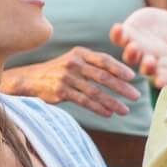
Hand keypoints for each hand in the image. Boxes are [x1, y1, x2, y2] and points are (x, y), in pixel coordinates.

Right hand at [3, 47, 140, 117]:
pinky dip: (98, 108)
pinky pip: (84, 101)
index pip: (104, 60)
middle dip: (122, 88)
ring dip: (112, 102)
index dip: (120, 68)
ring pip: (95, 92)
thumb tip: (119, 74)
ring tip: (125, 110)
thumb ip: (92, 64)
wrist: (31, 79)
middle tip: (136, 96)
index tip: (133, 77)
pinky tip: (108, 114)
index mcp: (80, 53)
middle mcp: (74, 63)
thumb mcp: (74, 60)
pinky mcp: (61, 92)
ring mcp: (67, 78)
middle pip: (103, 76)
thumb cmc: (58, 71)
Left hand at [109, 7, 166, 88]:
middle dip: (147, 65)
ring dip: (130, 52)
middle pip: (146, 66)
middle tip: (149, 63)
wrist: (157, 22)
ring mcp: (135, 46)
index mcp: (163, 60)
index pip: (164, 71)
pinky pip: (118, 37)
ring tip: (133, 46)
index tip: (161, 83)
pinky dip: (117, 34)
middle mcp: (148, 56)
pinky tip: (118, 27)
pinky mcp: (125, 34)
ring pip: (130, 54)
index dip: (162, 77)